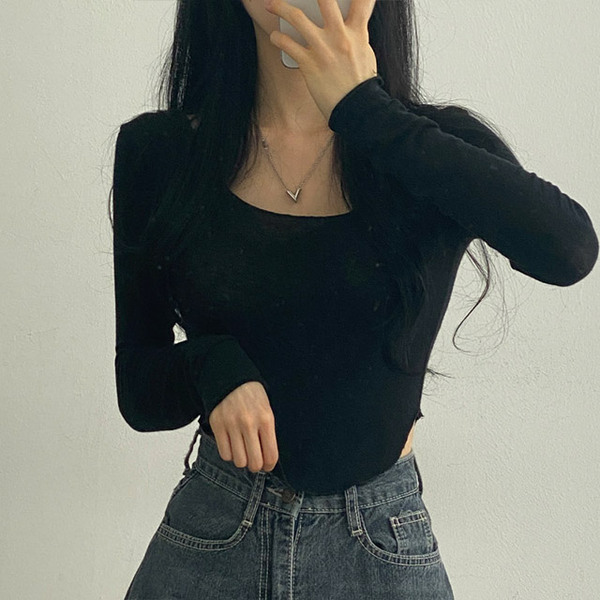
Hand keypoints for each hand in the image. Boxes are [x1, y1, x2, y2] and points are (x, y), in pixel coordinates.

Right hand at [209, 381, 278, 472]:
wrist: (230, 379)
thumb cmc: (251, 395)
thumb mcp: (267, 410)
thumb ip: (268, 433)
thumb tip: (267, 458)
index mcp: (266, 420)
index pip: (271, 455)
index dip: (269, 466)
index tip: (267, 466)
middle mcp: (249, 423)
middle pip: (254, 463)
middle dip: (256, 466)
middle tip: (254, 460)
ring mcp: (232, 425)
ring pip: (238, 461)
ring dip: (241, 460)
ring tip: (243, 451)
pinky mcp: (217, 426)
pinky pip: (224, 453)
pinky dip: (229, 454)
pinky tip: (232, 445)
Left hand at [265, 0, 377, 121]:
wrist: (356, 108)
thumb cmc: (360, 83)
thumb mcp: (365, 53)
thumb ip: (355, 35)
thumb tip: (347, 24)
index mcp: (357, 32)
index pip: (362, 1)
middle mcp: (340, 36)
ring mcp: (323, 49)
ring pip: (298, 17)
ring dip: (281, 8)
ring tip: (271, 5)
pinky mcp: (309, 64)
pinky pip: (287, 44)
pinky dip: (277, 38)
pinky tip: (274, 37)